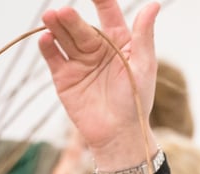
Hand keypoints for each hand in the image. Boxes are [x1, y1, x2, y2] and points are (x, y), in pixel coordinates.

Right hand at [39, 0, 160, 170]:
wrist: (119, 135)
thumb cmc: (136, 101)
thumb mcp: (144, 66)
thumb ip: (144, 35)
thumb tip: (153, 4)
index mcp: (118, 41)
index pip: (108, 13)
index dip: (100, 0)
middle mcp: (96, 48)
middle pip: (81, 27)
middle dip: (72, 19)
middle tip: (64, 12)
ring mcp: (78, 62)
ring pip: (64, 38)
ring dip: (56, 27)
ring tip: (50, 18)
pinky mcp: (64, 79)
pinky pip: (54, 58)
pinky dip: (48, 48)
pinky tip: (46, 39)